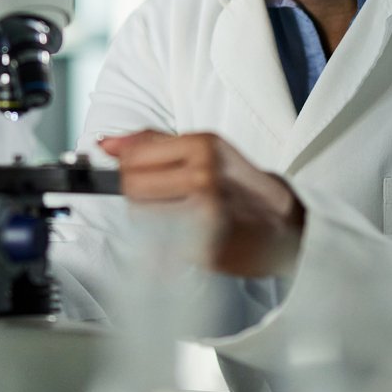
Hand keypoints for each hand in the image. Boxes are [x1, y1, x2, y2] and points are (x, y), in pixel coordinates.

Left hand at [96, 130, 305, 277]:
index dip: (128, 167)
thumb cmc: (242, 186)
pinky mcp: (204, 249)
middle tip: (164, 198)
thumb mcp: (207, 149)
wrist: (285, 226)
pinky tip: (189, 236)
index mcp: (203, 145)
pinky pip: (160, 246)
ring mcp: (204, 214)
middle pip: (132, 187)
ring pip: (142, 216)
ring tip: (180, 215)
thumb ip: (154, 143)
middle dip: (139, 194)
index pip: (133, 156)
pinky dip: (165, 244)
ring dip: (151, 218)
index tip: (141, 174)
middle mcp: (203, 176)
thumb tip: (106, 143)